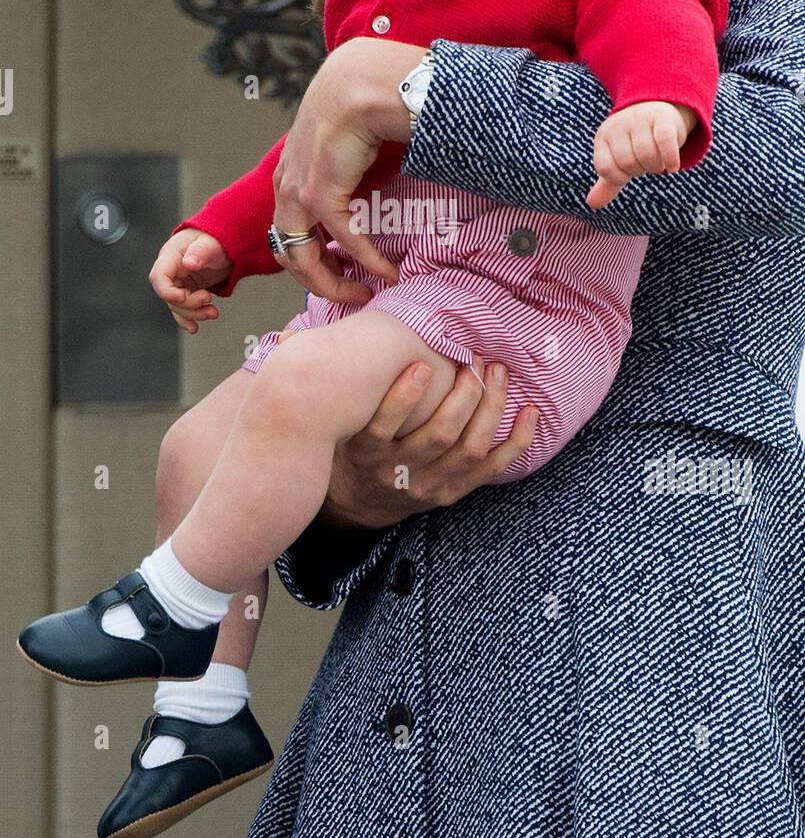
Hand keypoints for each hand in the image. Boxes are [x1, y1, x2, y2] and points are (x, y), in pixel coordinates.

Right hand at [149, 228, 232, 332]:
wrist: (223, 245)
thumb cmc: (214, 239)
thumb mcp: (210, 243)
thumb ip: (200, 252)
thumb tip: (189, 263)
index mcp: (170, 256)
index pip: (158, 277)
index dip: (167, 291)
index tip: (183, 297)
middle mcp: (171, 271)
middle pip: (169, 296)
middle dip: (189, 305)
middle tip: (208, 302)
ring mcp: (178, 282)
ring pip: (178, 306)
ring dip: (194, 313)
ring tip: (213, 313)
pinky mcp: (187, 291)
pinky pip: (183, 308)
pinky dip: (189, 319)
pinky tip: (194, 327)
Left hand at [270, 37, 427, 305]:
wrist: (359, 81)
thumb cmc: (356, 102)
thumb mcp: (341, 140)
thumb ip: (343, 162)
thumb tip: (365, 174)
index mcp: (287, 176)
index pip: (288, 233)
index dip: (311, 260)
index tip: (340, 272)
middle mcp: (285, 188)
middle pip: (289, 254)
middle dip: (320, 282)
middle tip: (352, 294)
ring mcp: (298, 193)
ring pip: (305, 259)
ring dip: (337, 283)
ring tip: (365, 294)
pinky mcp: (320, 194)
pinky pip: (345, 242)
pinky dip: (367, 261)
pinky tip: (386, 272)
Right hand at [271, 335, 540, 529]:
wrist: (356, 502)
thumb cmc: (343, 443)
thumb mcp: (323, 419)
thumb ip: (308, 375)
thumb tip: (286, 334)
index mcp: (364, 451)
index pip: (383, 427)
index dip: (404, 397)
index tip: (420, 363)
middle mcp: (396, 473)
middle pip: (438, 436)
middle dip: (462, 394)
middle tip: (474, 359)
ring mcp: (428, 486)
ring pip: (468, 449)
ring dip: (488, 408)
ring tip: (497, 372)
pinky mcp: (452, 493)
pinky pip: (492, 471)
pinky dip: (516, 442)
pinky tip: (530, 413)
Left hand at [586, 101, 697, 209]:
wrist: (657, 108)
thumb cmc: (635, 141)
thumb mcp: (619, 160)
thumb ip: (608, 182)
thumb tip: (591, 204)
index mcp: (603, 137)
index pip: (604, 168)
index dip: (619, 177)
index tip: (629, 171)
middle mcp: (618, 125)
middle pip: (627, 162)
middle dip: (640, 170)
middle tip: (646, 163)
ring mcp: (639, 119)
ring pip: (646, 154)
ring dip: (656, 166)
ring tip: (659, 162)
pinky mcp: (662, 118)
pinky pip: (665, 142)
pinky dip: (671, 159)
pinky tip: (673, 167)